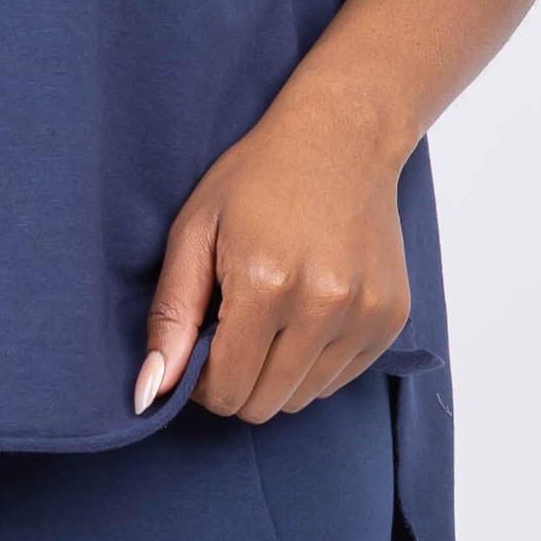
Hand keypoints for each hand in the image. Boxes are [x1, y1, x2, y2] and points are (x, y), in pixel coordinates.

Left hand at [133, 80, 414, 424]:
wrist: (343, 136)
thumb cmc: (257, 178)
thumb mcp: (194, 232)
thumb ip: (169, 316)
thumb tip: (149, 393)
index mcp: (266, 284)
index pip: (226, 390)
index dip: (202, 383)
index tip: (200, 349)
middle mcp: (323, 305)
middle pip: (265, 404)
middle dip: (237, 384)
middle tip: (231, 335)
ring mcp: (365, 313)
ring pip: (303, 398)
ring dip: (276, 375)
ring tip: (271, 318)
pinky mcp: (391, 318)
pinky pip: (340, 379)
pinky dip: (314, 363)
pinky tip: (305, 313)